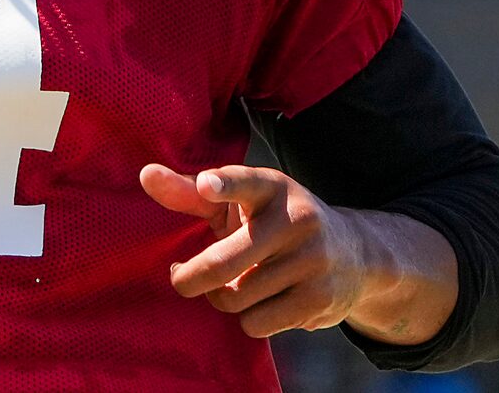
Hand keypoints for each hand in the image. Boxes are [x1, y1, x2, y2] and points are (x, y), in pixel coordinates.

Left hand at [140, 163, 384, 338]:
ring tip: (232, 286)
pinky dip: (249, 319)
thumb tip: (144, 175)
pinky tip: (260, 303)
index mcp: (270, 186)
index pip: (244, 181)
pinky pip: (258, 323)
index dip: (224, 184)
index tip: (206, 185)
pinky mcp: (319, 299)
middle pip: (225, 261)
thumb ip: (190, 192)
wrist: (354, 254)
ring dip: (224, 298)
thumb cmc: (272, 221)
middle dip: (191, 278)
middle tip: (178, 279)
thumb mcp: (239, 200)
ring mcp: (311, 260)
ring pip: (237, 297)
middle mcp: (294, 219)